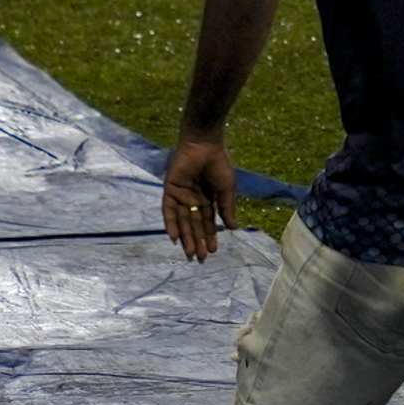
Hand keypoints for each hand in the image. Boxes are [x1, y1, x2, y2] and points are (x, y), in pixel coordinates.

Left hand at [160, 138, 236, 262]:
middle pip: (194, 225)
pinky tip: (174, 238)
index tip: (213, 251)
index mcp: (207, 200)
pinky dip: (171, 224)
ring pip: (182, 221)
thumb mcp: (226, 189)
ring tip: (191, 253)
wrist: (205, 145)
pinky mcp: (170, 190)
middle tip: (201, 259)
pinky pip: (169, 211)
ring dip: (185, 238)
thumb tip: (234, 229)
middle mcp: (192, 200)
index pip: (207, 222)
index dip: (210, 237)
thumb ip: (227, 209)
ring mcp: (180, 196)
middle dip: (198, 241)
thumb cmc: (218, 164)